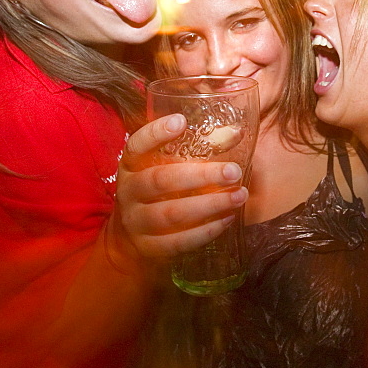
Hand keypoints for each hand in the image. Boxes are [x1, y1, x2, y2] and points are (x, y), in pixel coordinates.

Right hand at [113, 114, 248, 259]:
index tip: (181, 121)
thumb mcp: (165, 167)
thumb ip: (197, 149)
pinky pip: (177, 241)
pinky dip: (205, 231)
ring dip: (209, 204)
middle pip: (161, 180)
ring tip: (239, 196)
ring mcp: (135, 221)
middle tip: (233, 172)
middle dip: (201, 176)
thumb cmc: (157, 190)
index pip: (137, 145)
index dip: (156, 133)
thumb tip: (236, 133)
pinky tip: (227, 219)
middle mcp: (129, 191)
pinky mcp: (147, 247)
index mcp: (131, 164)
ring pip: (172, 213)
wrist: (130, 237)